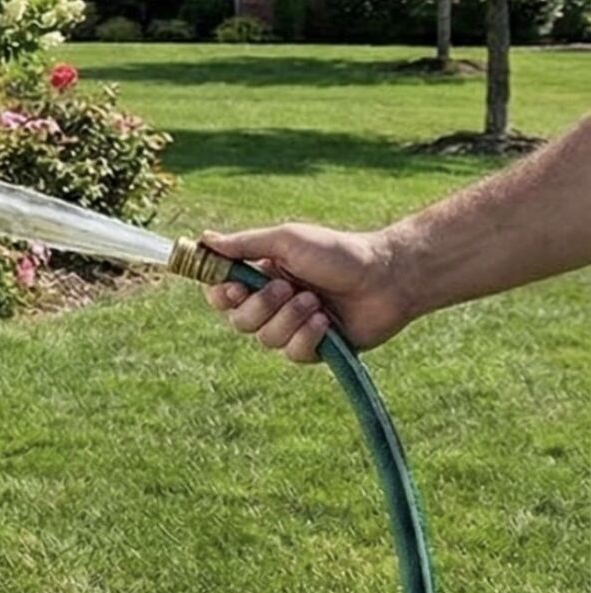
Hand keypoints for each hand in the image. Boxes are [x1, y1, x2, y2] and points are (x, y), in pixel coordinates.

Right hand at [199, 223, 413, 363]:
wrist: (388, 277)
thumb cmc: (338, 252)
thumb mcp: (287, 240)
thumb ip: (243, 244)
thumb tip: (204, 238)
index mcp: (261, 276)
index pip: (221, 293)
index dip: (221, 294)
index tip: (233, 286)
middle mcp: (273, 304)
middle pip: (238, 321)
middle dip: (261, 306)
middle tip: (288, 287)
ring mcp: (292, 327)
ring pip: (264, 339)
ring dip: (289, 318)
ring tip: (316, 301)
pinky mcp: (314, 349)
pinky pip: (291, 354)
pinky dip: (307, 336)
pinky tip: (327, 322)